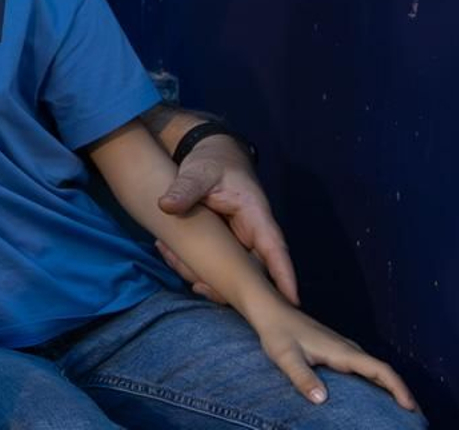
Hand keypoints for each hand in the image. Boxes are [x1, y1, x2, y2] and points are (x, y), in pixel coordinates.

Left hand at [156, 135, 298, 305]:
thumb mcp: (199, 172)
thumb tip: (166, 205)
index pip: (275, 249)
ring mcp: (237, 243)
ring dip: (202, 274)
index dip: (284, 276)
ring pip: (229, 273)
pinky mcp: (222, 246)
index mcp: (256, 216)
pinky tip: (167, 251)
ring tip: (172, 257)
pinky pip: (212, 264)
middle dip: (231, 287)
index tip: (292, 302)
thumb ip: (185, 189)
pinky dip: (190, 263)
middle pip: (253, 272)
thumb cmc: (213, 162)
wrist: (208, 156)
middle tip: (200, 287)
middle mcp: (251, 235)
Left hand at [251, 303, 417, 411]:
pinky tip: (371, 393)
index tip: (410, 407)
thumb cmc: (276, 331)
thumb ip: (302, 377)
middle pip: (382, 371)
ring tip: (398, 409)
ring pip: (373, 368)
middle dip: (400, 391)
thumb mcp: (285, 357)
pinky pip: (362, 367)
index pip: (379, 369)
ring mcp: (341, 347)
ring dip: (388, 386)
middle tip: (412, 417)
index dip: (398, 388)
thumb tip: (322, 400)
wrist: (268, 309)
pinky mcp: (334, 349)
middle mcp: (346, 348)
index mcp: (341, 351)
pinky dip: (374, 380)